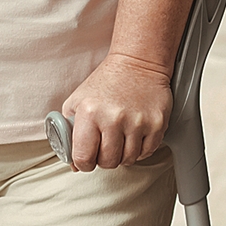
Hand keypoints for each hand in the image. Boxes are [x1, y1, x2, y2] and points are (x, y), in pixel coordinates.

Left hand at [60, 53, 171, 170]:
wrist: (138, 61)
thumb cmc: (106, 82)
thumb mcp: (77, 100)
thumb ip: (69, 131)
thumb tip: (74, 163)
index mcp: (89, 113)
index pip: (83, 157)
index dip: (83, 164)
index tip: (87, 159)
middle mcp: (114, 118)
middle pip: (108, 162)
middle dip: (104, 159)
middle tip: (105, 146)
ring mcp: (137, 122)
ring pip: (128, 159)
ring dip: (123, 155)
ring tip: (121, 139)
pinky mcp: (156, 123)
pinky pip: (147, 152)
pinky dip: (140, 150)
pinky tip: (135, 136)